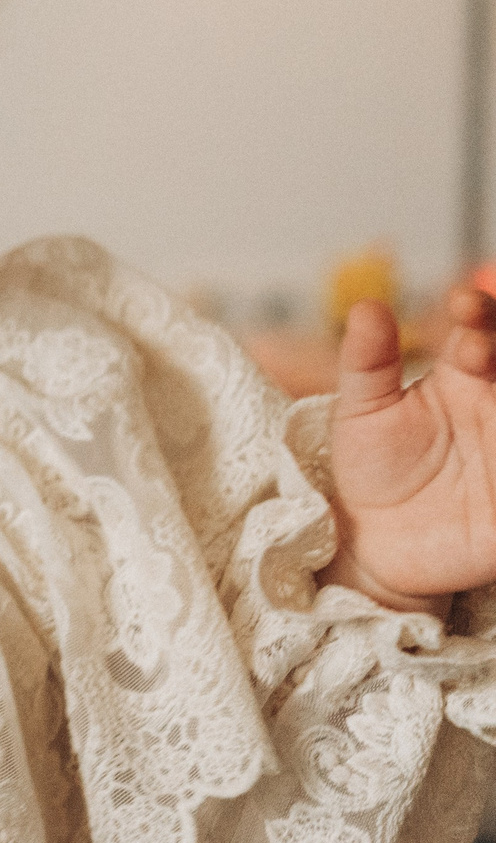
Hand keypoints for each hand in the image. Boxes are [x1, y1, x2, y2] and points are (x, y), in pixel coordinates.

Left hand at [322, 287, 495, 613]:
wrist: (370, 538)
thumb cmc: (371, 465)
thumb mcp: (361, 411)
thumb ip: (367, 361)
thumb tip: (367, 306)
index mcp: (464, 376)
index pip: (483, 331)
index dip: (481, 313)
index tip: (461, 304)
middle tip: (476, 347)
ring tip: (494, 386)